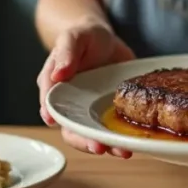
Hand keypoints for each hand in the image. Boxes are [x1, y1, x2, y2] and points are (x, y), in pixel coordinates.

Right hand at [37, 18, 135, 157]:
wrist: (106, 39)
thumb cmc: (84, 36)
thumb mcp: (74, 37)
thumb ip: (66, 53)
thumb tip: (57, 75)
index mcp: (55, 88)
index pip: (52, 108)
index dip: (59, 121)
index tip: (63, 127)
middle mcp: (71, 105)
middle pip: (72, 130)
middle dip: (85, 142)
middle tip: (100, 147)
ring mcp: (90, 111)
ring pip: (94, 134)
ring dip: (107, 146)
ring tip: (123, 151)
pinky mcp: (108, 112)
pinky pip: (113, 128)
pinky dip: (123, 137)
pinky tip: (135, 142)